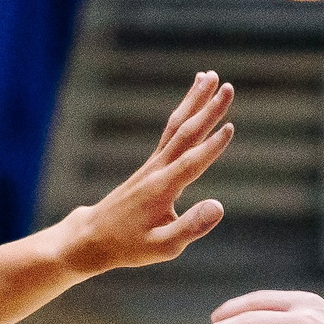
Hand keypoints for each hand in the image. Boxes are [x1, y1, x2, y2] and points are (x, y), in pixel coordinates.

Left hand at [58, 72, 234, 274]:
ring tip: (210, 75)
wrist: (93, 237)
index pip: (191, 163)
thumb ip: (191, 227)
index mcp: (162, 189)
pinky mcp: (151, 166)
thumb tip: (219, 206)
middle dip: (207, 109)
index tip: (230, 126)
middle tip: (228, 86)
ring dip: (194, 100)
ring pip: (177, 126)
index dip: (211, 147)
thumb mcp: (163, 247)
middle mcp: (157, 170)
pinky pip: (170, 132)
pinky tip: (193, 103)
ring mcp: (153, 165)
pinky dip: (184, 113)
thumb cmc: (129, 246)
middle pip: (185, 133)